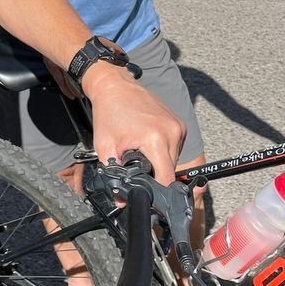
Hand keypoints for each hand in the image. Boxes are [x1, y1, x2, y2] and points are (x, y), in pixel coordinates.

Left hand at [83, 64, 183, 185]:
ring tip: (141, 152)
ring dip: (159, 162)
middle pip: (171, 170)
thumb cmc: (108, 113)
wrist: (114, 86)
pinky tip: (147, 143)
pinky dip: (163, 150)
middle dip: (155, 175)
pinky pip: (174, 147)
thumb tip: (120, 199)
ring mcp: (178, 126)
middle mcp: (173, 132)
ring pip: (174, 159)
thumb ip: (112, 174)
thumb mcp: (105, 146)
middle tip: (137, 168)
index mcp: (156, 139)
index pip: (166, 179)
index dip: (157, 191)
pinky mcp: (179, 123)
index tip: (148, 195)